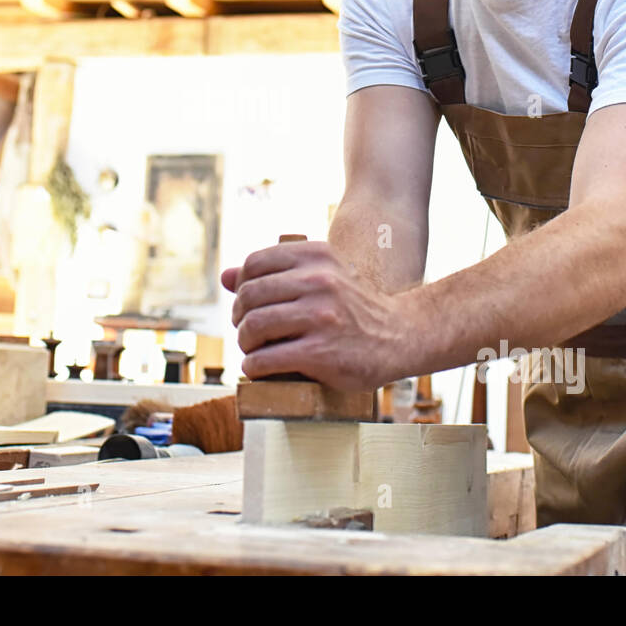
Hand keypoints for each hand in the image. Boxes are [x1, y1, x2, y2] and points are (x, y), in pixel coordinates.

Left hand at [220, 241, 409, 390]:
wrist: (401, 336)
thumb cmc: (354, 308)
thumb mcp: (322, 276)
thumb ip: (275, 274)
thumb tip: (224, 276)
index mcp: (317, 256)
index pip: (254, 264)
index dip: (242, 287)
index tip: (249, 305)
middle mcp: (320, 281)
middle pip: (249, 296)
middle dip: (240, 318)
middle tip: (248, 332)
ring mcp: (320, 317)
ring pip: (253, 326)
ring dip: (245, 343)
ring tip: (254, 350)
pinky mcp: (320, 353)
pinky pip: (265, 359)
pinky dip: (254, 367)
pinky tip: (260, 369)